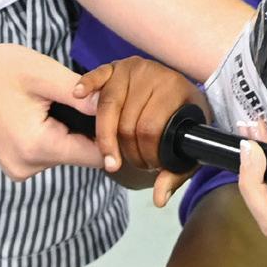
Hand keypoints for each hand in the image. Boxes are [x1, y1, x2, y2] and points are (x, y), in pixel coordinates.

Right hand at [0, 38, 104, 180]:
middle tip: (90, 94)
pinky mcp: (14, 161)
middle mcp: (27, 167)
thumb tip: (114, 109)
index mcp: (37, 148)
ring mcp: (18, 167)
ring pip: (66, 151)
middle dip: (90, 127)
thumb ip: (83, 96)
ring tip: (63, 98)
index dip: (112, 136)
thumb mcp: (45, 76)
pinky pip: (49, 149)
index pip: (94, 156)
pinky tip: (48, 107)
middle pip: (81, 153)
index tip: (122, 112)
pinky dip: (56, 131)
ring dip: (72, 128)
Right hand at [74, 58, 199, 207]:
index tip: (150, 166)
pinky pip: (97, 75)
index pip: (150, 129)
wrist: (184, 92)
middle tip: (131, 162)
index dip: (146, 155)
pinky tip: (78, 94)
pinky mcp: (114, 66)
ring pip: (108, 106)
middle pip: (127, 122)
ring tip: (110, 155)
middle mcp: (153, 73)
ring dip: (105, 136)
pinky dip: (87, 84)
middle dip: (126, 150)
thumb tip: (159, 199)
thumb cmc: (186, 121)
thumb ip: (176, 173)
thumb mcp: (188, 145)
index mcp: (175, 88)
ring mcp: (132, 68)